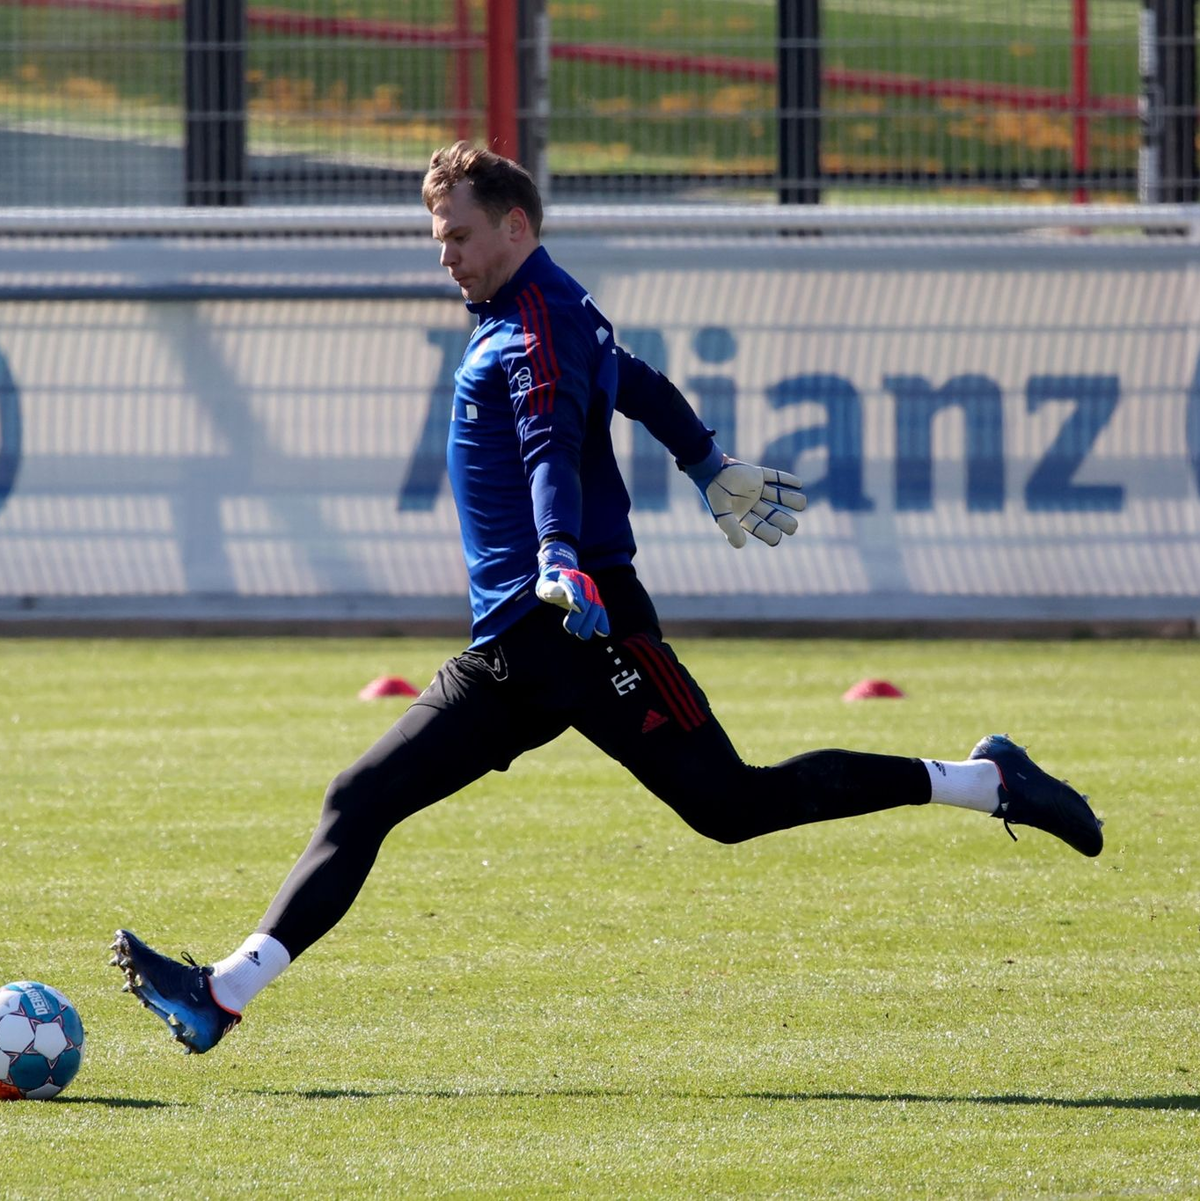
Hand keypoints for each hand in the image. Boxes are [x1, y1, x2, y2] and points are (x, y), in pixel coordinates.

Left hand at [535, 541, 609, 639]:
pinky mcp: (595, 598)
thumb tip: (558, 593)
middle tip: (570, 630)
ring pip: (595, 606)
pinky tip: (603, 633)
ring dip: (590, 622)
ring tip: (583, 636)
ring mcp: (591, 589)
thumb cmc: (550, 582)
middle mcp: (584, 581)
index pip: (573, 586)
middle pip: (586, 599)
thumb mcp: (544, 584)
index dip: (576, 597)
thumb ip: (548, 588)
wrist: (562, 573)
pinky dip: (602, 621)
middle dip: (581, 616)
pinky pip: (600, 609)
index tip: (579, 609)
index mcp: (569, 576)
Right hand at [685, 445, 806, 547]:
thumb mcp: (720, 512)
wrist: (709, 468)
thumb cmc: (714, 492)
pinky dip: (788, 480)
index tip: (777, 535)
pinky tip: (799, 484)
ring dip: (792, 500)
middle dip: (786, 522)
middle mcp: (753, 505)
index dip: (772, 535)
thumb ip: (729, 528)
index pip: (762, 529)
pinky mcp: (759, 475)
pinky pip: (776, 477)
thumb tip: (740, 546)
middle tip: (793, 527)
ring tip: (802, 504)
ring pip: (779, 496)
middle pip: (775, 516)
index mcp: (744, 516)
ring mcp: (757, 490)